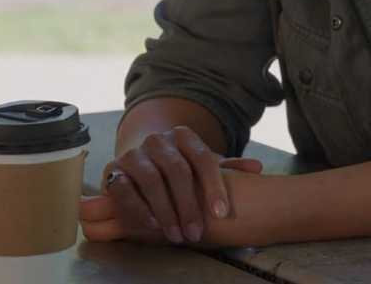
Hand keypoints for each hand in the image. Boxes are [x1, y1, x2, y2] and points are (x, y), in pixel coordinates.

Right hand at [84, 125, 262, 244]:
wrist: (140, 160)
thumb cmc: (179, 167)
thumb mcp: (202, 165)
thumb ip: (228, 168)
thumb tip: (257, 168)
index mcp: (184, 136)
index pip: (203, 159)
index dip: (214, 187)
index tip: (221, 213)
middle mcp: (159, 140)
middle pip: (177, 171)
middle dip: (189, 205)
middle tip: (197, 233)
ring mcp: (135, 153)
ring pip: (151, 180)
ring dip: (166, 211)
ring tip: (177, 235)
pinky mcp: (113, 170)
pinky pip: (124, 189)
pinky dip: (138, 208)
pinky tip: (153, 225)